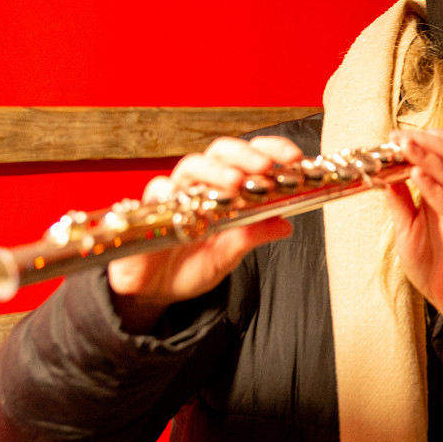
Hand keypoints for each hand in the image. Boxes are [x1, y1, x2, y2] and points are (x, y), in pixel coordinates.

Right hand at [107, 135, 301, 332]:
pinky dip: (170, 192)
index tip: (293, 157)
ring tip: (234, 183)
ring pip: (191, 166)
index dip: (270, 150)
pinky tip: (182, 200)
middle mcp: (200, 185)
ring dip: (215, 171)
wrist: (157, 291)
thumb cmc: (194, 267)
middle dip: (244, 155)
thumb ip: (252, 237)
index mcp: (225, 190)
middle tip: (263, 166)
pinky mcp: (149, 209)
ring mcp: (174, 194)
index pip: (248, 159)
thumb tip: (286, 225)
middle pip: (220, 153)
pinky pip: (156, 192)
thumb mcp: (229, 256)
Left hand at [383, 129, 442, 356]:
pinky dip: (432, 187)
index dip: (421, 140)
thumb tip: (384, 173)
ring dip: (425, 157)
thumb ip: (399, 200)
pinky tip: (417, 177)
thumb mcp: (405, 227)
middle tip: (398, 136)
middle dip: (424, 141)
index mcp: (441, 195)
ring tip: (404, 146)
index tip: (394, 136)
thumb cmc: (431, 264)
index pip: (440, 155)